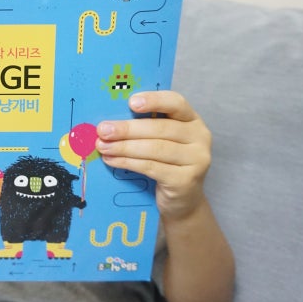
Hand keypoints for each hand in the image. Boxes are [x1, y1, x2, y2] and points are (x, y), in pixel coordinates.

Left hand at [95, 91, 211, 221]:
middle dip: (127, 129)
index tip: (131, 102)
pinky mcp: (186, 180)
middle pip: (160, 128)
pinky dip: (128, 163)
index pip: (176, 103)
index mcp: (192, 120)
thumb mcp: (160, 140)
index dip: (154, 100)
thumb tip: (109, 121)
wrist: (182, 201)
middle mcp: (200, 137)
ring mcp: (196, 160)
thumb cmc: (166, 163)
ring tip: (103, 146)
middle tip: (103, 130)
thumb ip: (144, 126)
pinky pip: (152, 167)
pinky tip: (112, 160)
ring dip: (124, 147)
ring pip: (155, 149)